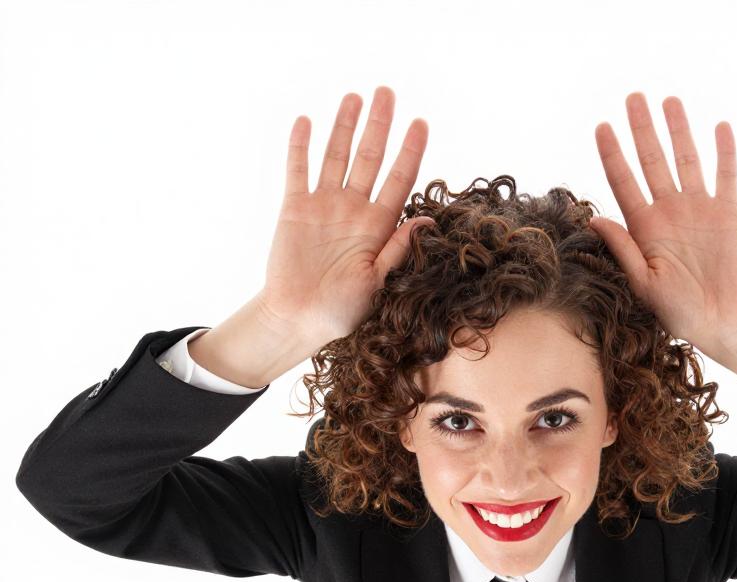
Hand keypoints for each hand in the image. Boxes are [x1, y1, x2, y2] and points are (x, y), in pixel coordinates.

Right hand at [258, 85, 434, 353]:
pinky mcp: (294, 209)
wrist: (299, 319)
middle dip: (379, 126)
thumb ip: (398, 249)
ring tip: (355, 97)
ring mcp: (324, 207)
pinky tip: (307, 121)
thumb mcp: (378, 283)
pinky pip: (298, 171)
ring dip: (345, 127)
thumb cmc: (342, 311)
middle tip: (388, 92)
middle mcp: (353, 210)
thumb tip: (428, 220)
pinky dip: (301, 147)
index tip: (421, 124)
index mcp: (378, 227)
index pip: (399, 181)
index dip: (410, 152)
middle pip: (370, 159)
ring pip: (337, 156)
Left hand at [588, 92, 736, 364]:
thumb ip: (623, 249)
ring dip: (678, 131)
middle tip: (633, 98)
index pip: (623, 183)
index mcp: (644, 228)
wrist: (721, 321)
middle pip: (652, 162)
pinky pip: (726, 176)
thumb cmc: (678, 311)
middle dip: (642, 130)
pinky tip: (719, 127)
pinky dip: (724, 152)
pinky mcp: (727, 213)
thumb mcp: (644, 283)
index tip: (602, 126)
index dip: (613, 154)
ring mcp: (698, 209)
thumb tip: (595, 218)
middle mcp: (668, 212)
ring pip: (686, 160)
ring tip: (669, 100)